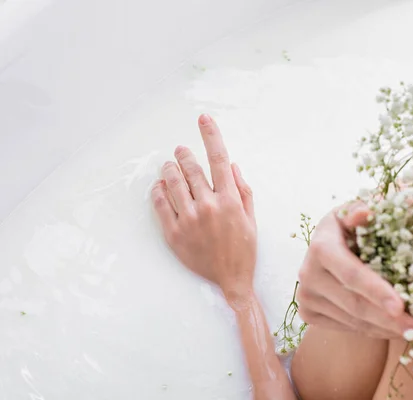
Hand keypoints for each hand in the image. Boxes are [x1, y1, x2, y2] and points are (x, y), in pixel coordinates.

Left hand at [151, 114, 256, 302]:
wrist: (232, 279)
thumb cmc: (244, 248)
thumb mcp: (251, 218)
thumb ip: (243, 190)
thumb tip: (233, 166)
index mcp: (230, 200)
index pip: (219, 158)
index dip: (211, 135)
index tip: (203, 118)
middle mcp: (208, 206)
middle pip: (191, 168)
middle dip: (184, 154)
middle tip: (180, 150)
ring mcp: (189, 220)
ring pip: (173, 182)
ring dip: (169, 168)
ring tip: (169, 165)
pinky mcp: (174, 234)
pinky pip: (161, 204)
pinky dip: (158, 190)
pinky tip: (160, 186)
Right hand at [297, 203, 412, 338]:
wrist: (327, 244)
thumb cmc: (352, 226)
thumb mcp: (357, 210)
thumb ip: (363, 209)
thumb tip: (366, 212)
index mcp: (321, 247)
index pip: (352, 274)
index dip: (376, 291)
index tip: (401, 307)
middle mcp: (308, 274)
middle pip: (354, 304)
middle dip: (389, 320)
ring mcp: (305, 296)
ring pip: (352, 320)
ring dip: (385, 328)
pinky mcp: (307, 312)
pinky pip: (346, 328)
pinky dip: (372, 330)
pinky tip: (391, 327)